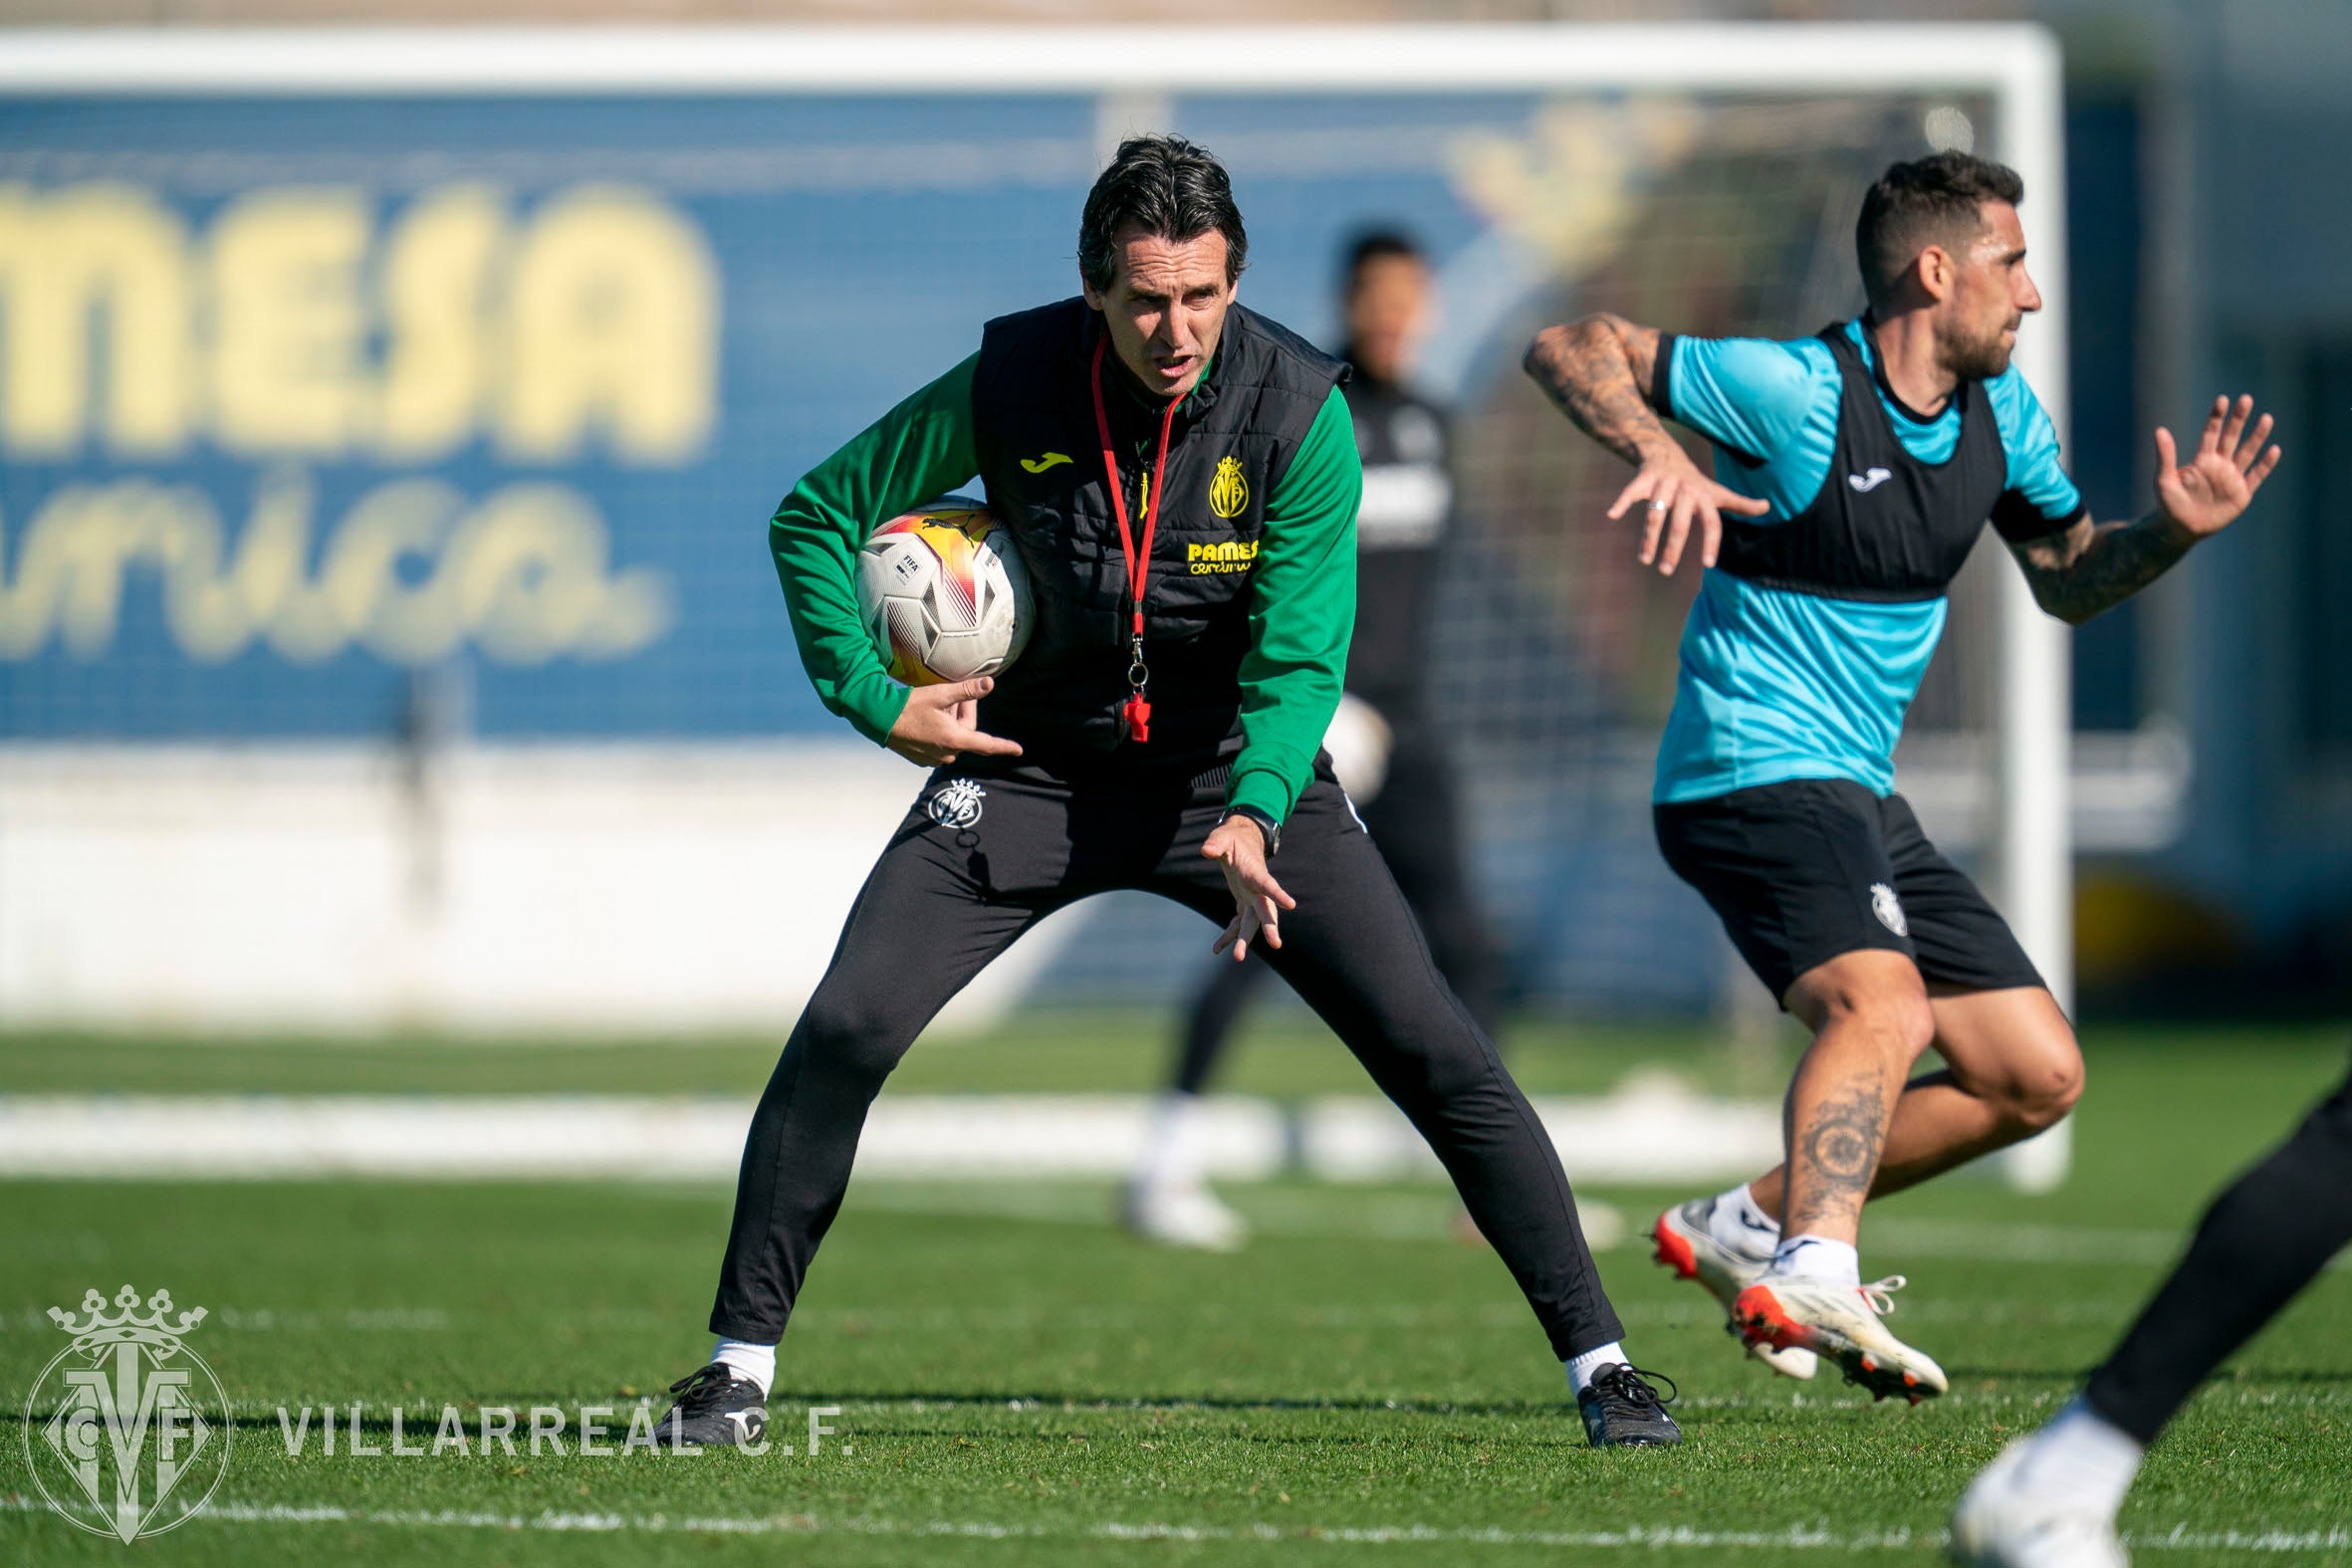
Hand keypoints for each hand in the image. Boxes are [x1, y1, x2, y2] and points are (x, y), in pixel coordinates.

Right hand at [885, 676, 1022, 766]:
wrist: (879, 719)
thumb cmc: (909, 706)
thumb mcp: (940, 694)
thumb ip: (967, 691)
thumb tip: (990, 684)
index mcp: (955, 739)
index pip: (987, 744)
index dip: (1005, 746)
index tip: (1019, 749)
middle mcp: (947, 754)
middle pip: (966, 731)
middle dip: (962, 712)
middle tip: (951, 696)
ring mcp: (933, 758)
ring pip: (953, 737)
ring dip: (950, 721)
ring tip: (935, 706)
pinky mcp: (922, 758)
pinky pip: (939, 744)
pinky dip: (939, 731)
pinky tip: (926, 719)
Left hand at [1201, 816, 1296, 962]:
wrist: (1240, 844)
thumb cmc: (1232, 839)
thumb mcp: (1222, 838)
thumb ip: (1216, 844)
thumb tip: (1207, 851)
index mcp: (1255, 872)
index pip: (1268, 884)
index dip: (1278, 894)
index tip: (1291, 904)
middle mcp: (1257, 890)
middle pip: (1265, 911)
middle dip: (1269, 928)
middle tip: (1276, 945)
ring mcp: (1251, 899)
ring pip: (1251, 923)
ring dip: (1245, 940)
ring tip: (1237, 958)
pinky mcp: (1243, 904)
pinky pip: (1237, 924)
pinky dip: (1228, 936)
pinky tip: (1216, 949)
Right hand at [1605, 443, 1770, 574]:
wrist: (1666, 453)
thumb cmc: (1694, 482)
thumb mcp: (1717, 492)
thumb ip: (1740, 503)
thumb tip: (1767, 506)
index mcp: (1704, 496)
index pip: (1712, 522)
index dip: (1712, 542)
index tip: (1709, 564)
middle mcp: (1685, 489)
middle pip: (1680, 523)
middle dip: (1673, 548)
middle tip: (1665, 571)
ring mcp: (1664, 483)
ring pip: (1655, 513)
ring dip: (1649, 538)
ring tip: (1645, 559)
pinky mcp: (1644, 478)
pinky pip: (1632, 491)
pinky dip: (1622, 502)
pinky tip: (1612, 515)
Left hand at [2154, 394, 2280, 541]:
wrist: (2180, 529)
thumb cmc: (2169, 505)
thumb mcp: (2164, 480)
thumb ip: (2165, 456)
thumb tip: (2159, 430)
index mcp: (2202, 460)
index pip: (2211, 433)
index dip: (2216, 417)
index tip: (2222, 400)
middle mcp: (2219, 465)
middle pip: (2232, 437)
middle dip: (2239, 419)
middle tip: (2246, 399)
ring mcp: (2232, 478)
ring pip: (2248, 453)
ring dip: (2257, 436)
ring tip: (2266, 418)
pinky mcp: (2241, 494)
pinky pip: (2256, 476)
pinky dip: (2265, 464)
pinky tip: (2275, 450)